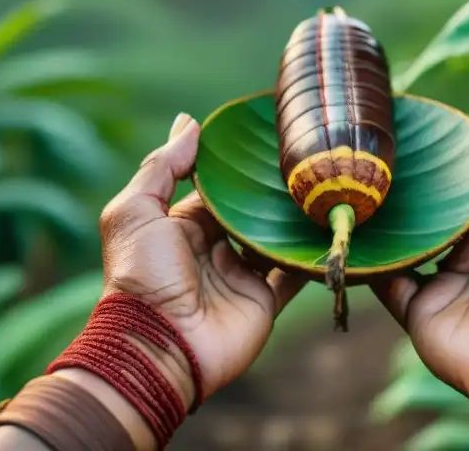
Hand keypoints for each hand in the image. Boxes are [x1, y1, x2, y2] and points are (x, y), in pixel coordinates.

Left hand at [95, 113, 306, 406]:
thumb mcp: (136, 210)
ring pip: (275, 237)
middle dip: (272, 189)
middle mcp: (214, 247)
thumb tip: (189, 122)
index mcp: (182, 224)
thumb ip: (162, 166)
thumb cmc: (140, 274)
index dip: (236, 165)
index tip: (266, 136)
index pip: (216, 187)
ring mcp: (241, 275)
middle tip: (306, 158)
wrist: (159, 346)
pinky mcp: (264, 300)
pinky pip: (293, 273)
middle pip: (250, 210)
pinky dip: (311, 255)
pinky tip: (332, 226)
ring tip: (325, 184)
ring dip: (295, 217)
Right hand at [371, 111, 468, 402]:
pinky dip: (367, 261)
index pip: (467, 188)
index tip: (416, 134)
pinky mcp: (417, 309)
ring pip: (404, 243)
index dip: (446, 164)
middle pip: (432, 213)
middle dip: (409, 190)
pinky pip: (385, 280)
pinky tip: (347, 231)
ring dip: (383, 222)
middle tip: (374, 158)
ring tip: (353, 187)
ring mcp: (442, 281)